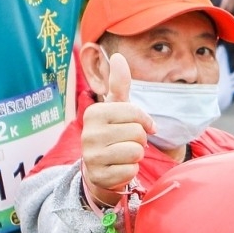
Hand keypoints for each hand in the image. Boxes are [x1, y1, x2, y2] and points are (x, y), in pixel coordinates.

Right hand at [80, 52, 153, 207]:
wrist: (98, 168)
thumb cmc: (112, 133)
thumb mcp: (116, 108)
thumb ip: (118, 84)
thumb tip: (118, 56)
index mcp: (94, 113)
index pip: (134, 113)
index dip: (145, 120)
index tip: (142, 125)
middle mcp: (89, 133)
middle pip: (137, 133)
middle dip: (140, 139)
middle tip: (128, 142)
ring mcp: (92, 156)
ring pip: (136, 152)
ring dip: (136, 154)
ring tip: (123, 153)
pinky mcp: (99, 176)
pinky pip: (131, 170)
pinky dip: (131, 170)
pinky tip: (119, 167)